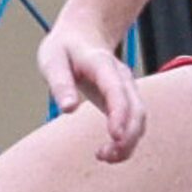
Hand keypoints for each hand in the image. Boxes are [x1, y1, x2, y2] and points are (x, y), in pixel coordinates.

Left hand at [38, 12, 145, 163]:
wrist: (84, 34)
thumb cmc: (65, 49)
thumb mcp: (52, 60)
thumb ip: (60, 83)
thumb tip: (69, 109)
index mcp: (103, 66)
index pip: (117, 91)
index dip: (119, 114)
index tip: (114, 136)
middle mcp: (122, 78)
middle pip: (137, 108)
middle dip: (127, 135)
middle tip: (104, 156)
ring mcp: (127, 88)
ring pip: (140, 117)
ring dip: (129, 140)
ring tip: (104, 157)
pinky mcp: (125, 99)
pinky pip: (134, 121)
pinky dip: (127, 139)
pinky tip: (109, 150)